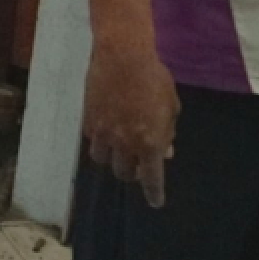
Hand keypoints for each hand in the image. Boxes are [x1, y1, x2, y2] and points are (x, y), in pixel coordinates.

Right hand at [82, 35, 179, 208]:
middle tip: (138, 164)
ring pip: (103, 160)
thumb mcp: (170, 107)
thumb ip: (167, 132)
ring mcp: (103, 133)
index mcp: (149, 142)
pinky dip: (101, 141)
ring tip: (118, 148)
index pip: (152, 178)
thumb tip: (166, 151)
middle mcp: (124, 143)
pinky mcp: (88, 120)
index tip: (155, 202)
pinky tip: (106, 130)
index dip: (153, 193)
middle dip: (132, 173)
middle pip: (124, 173)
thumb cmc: (154, 79)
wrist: (122, 57)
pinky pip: (93, 141)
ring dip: (113, 158)